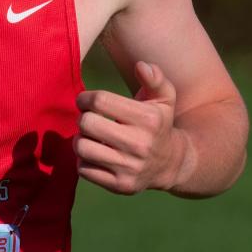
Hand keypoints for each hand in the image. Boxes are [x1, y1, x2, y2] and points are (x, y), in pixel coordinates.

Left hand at [74, 61, 182, 194]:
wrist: (171, 164)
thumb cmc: (159, 123)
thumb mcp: (163, 98)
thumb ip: (155, 78)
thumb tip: (142, 66)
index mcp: (148, 119)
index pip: (100, 101)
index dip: (85, 98)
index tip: (86, 101)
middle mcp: (140, 145)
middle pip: (87, 123)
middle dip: (83, 118)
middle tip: (89, 119)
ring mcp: (130, 167)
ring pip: (82, 148)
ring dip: (80, 139)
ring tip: (90, 136)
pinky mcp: (120, 186)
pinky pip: (84, 170)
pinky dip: (83, 160)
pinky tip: (96, 154)